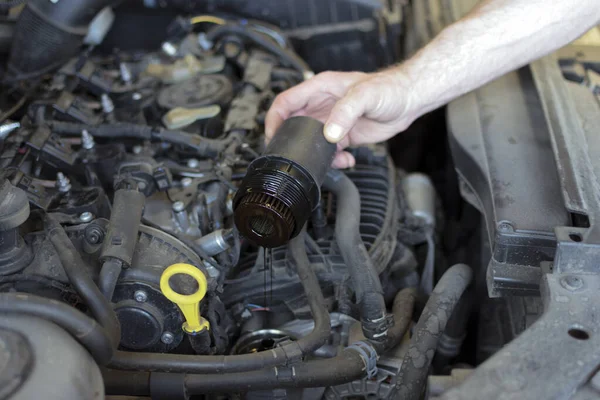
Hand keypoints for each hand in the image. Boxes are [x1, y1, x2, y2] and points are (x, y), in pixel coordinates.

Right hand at [265, 69, 416, 167]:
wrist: (409, 100)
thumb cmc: (389, 88)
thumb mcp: (365, 95)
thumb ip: (345, 112)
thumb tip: (329, 133)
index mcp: (320, 89)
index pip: (286, 102)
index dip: (274, 119)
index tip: (272, 136)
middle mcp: (322, 105)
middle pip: (293, 124)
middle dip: (291, 142)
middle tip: (294, 157)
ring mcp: (332, 121)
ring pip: (310, 142)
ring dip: (315, 155)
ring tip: (329, 161)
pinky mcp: (343, 135)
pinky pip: (329, 151)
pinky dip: (334, 160)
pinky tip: (346, 160)